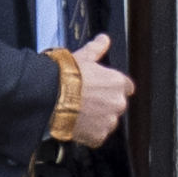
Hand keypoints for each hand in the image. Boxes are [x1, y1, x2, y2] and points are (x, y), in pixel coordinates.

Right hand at [71, 33, 133, 150]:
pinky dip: (89, 134)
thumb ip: (97, 48)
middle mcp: (118, 102)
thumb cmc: (66, 76)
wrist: (51, 97)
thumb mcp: (83, 56)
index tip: (102, 89)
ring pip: (107, 121)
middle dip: (105, 104)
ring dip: (98, 119)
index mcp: (119, 82)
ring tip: (80, 113)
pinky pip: (97, 136)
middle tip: (87, 102)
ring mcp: (109, 120)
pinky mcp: (98, 136)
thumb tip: (104, 39)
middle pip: (116, 105)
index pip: (126, 87)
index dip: (112, 88)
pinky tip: (77, 124)